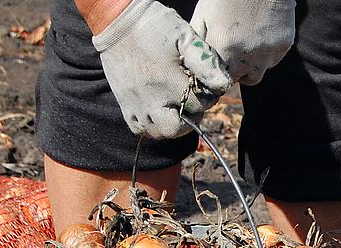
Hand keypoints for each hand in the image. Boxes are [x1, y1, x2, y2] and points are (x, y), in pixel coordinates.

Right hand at [92, 0, 231, 138]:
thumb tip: (223, 85)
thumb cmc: (155, 26)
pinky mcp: (124, 103)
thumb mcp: (185, 37)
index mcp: (170, 82)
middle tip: (190, 104)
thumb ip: (205, 62)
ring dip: (171, 125)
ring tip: (175, 109)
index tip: (203, 88)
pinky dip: (150, 126)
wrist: (118, 21)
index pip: (199, 106)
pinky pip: (139, 129)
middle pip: (177, 129)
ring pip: (158, 133)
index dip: (206, 99)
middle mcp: (152, 98)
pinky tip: (157, 111)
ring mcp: (136, 103)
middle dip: (189, 120)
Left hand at [191, 0, 296, 85]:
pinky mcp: (283, 46)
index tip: (218, 66)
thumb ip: (199, 42)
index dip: (219, 75)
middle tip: (233, 53)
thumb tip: (194, 62)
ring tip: (247, 41)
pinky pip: (273, 59)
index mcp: (224, 50)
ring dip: (252, 65)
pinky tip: (260, 33)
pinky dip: (266, 52)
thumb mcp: (204, 14)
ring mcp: (268, 54)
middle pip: (242, 79)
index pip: (220, 80)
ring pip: (259, 72)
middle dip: (236, 71)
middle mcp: (247, 58)